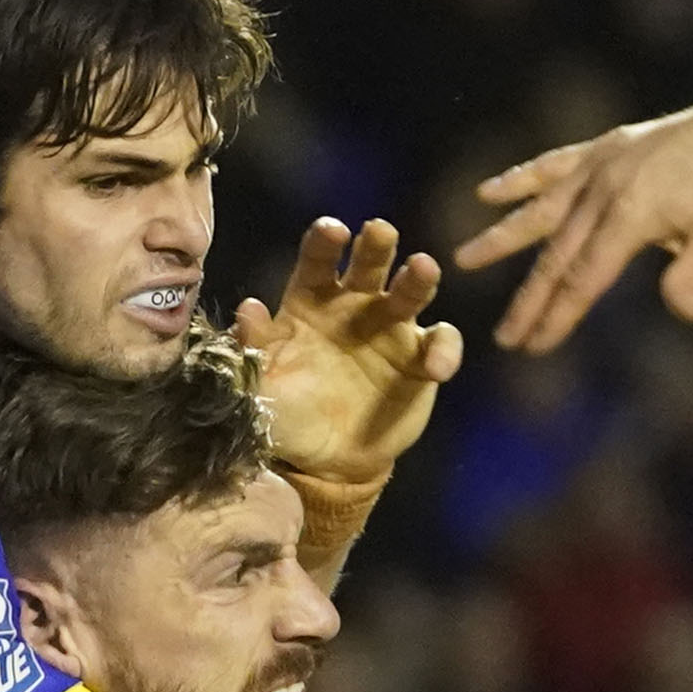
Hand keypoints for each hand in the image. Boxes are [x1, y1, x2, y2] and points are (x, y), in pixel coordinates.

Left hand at [232, 220, 461, 486]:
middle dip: (375, 244)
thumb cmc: (288, 414)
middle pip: (369, 263)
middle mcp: (354, 305)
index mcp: (311, 301)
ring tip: (422, 267)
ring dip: (417, 277)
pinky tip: (436, 368)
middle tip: (379, 231)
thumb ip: (253, 346)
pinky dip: (443, 351)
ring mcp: (392, 328)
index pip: (317, 261)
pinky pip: (440, 344)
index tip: (332, 230)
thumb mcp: (260, 384)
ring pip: (411, 291)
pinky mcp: (421, 358)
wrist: (327, 461)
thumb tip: (249, 308)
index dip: (325, 242)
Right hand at [457, 89, 692, 351]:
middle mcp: (603, 190)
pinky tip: (487, 192)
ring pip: (541, 210)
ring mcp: (598, 166)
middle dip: (529, 299)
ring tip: (465, 260)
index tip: (533, 347)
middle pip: (556, 254)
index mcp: (631, 215)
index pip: (584, 278)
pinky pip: (552, 166)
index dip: (558, 315)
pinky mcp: (601, 149)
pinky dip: (520, 179)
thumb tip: (681, 315)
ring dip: (503, 237)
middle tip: (503, 337)